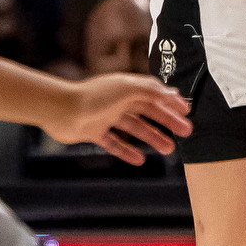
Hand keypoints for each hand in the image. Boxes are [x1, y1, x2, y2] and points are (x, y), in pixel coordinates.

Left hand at [41, 74, 192, 164]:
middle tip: (185, 133)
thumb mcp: (126, 89)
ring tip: (169, 149)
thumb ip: (150, 91)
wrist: (59, 110)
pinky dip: (127, 150)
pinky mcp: (93, 131)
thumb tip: (171, 93)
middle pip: (148, 111)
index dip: (171, 101)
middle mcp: (117, 100)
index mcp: (126, 86)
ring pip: (134, 128)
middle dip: (167, 121)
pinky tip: (139, 159)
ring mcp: (105, 116)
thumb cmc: (92, 97)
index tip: (186, 111)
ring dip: (153, 137)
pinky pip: (115, 142)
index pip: (154, 93)